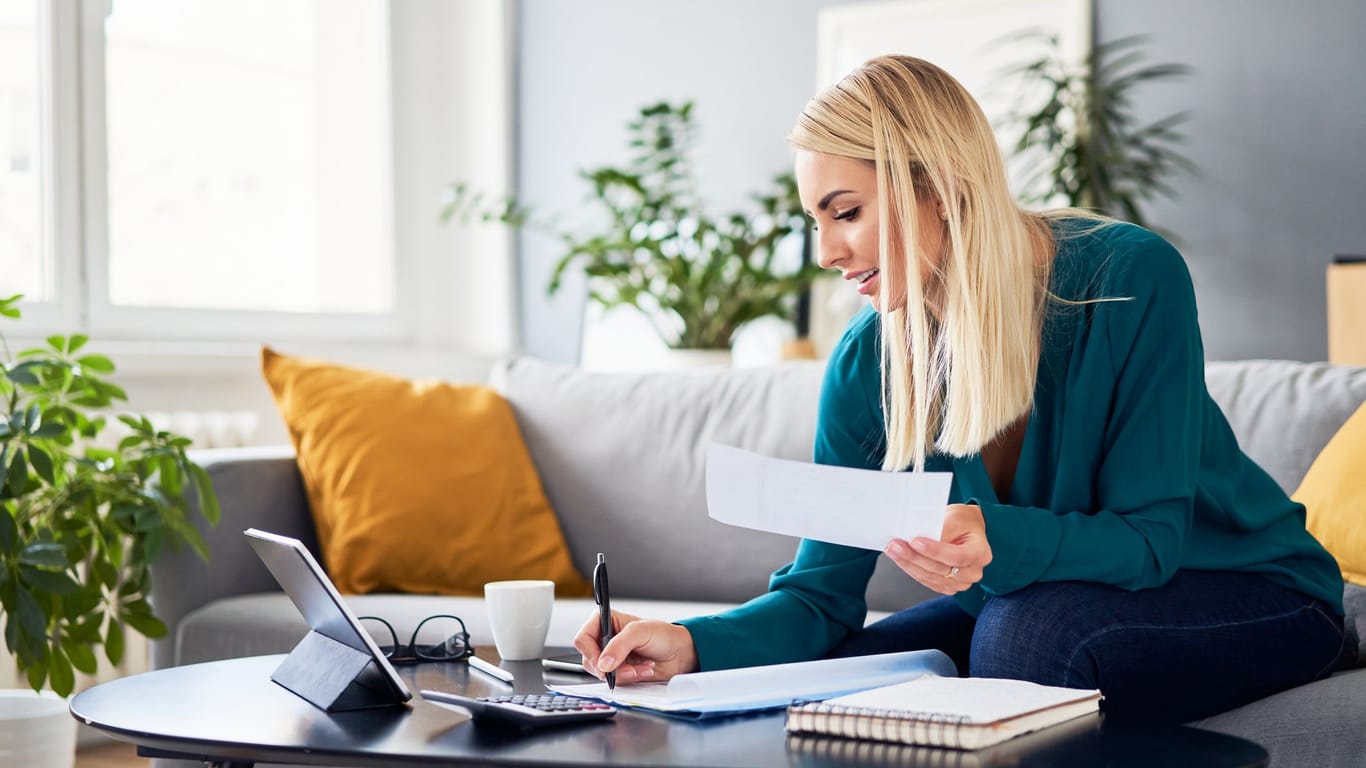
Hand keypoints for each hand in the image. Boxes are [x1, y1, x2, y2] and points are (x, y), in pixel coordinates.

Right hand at [572, 609, 698, 684]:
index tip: (603, 664)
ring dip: (623, 674)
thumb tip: (603, 663)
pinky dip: (630, 679)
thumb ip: (619, 645)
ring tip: (642, 667)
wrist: (680, 653)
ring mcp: (611, 658)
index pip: (583, 638)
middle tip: (628, 668)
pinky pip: (615, 681)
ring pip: (601, 673)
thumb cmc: (663, 635)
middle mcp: (604, 640)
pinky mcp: (619, 672)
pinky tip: (644, 671)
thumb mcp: (640, 632)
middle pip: (589, 659)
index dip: (590, 653)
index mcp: (605, 622)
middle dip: (611, 667)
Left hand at [884, 503, 992, 594]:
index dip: (934, 551)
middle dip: (914, 557)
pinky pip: (927, 581)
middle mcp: (973, 572)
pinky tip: (900, 558)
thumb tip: (919, 537)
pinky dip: (911, 569)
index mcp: (980, 553)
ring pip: (930, 578)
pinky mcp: (947, 586)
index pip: (957, 556)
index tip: (915, 541)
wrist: (966, 530)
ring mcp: (960, 582)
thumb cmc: (963, 522)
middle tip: (895, 545)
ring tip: (893, 550)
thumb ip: (942, 528)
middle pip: (941, 569)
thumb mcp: (956, 516)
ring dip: (909, 564)